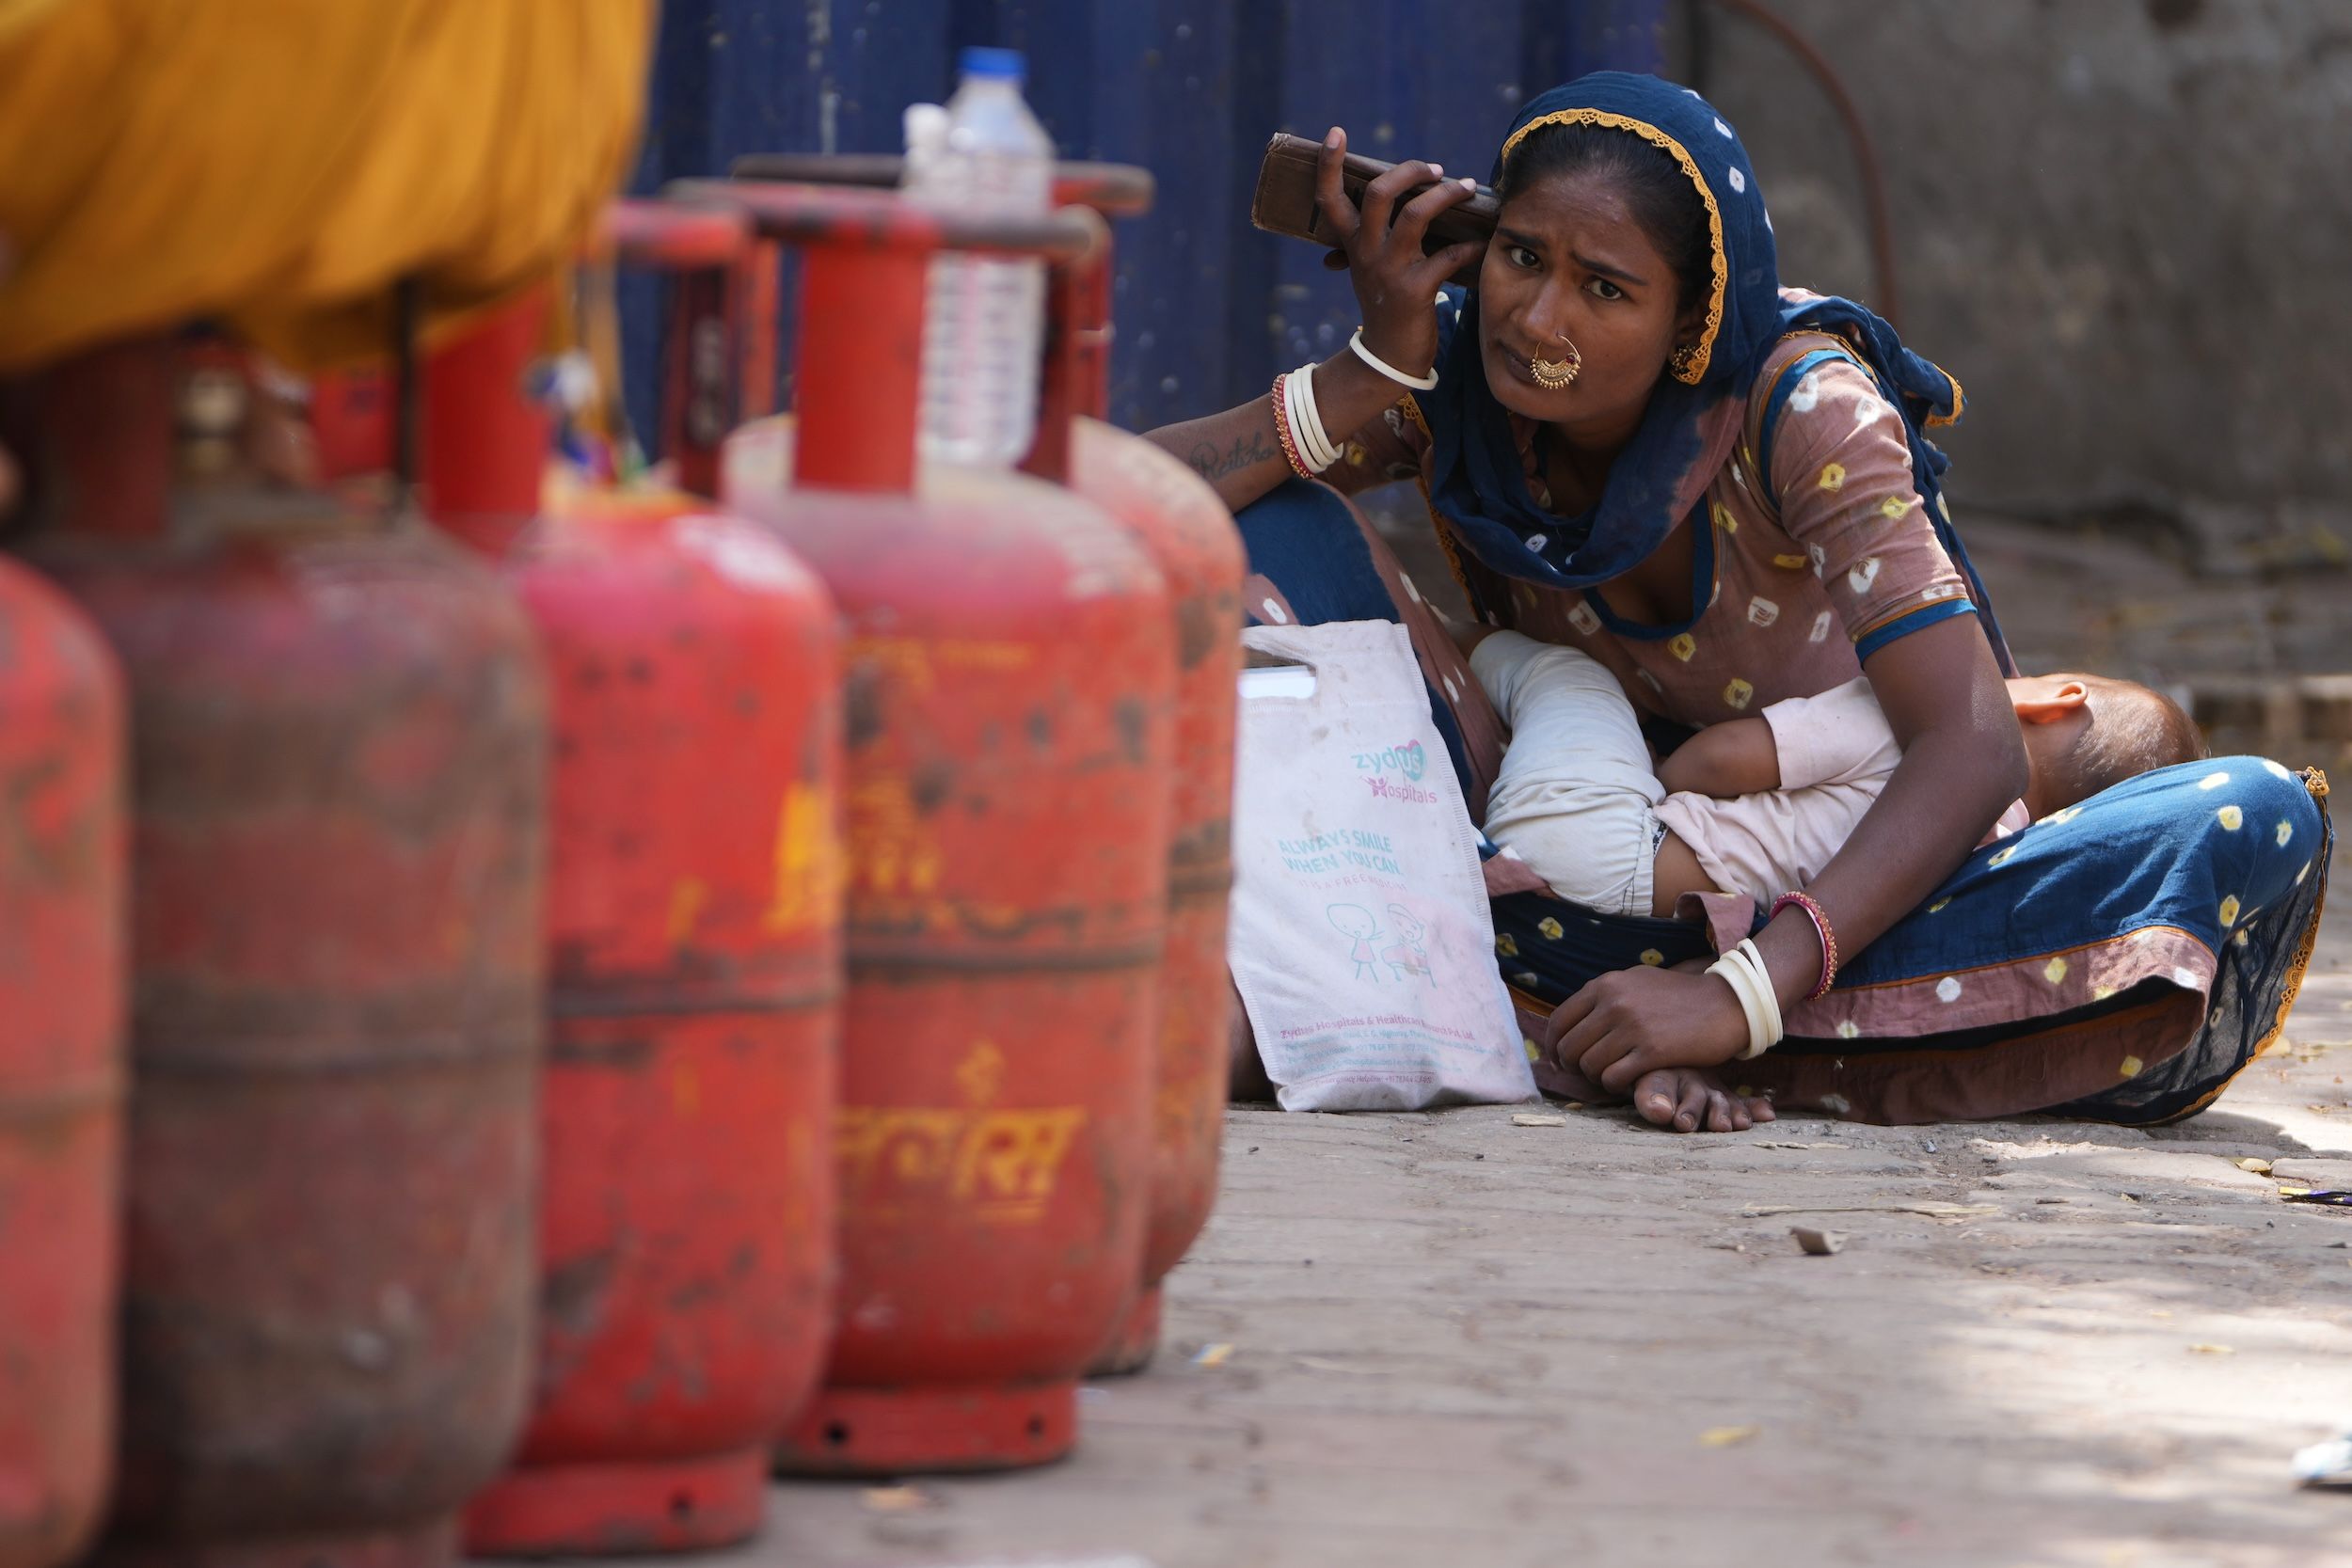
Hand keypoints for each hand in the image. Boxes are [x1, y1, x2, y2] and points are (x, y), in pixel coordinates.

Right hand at [1315, 128, 1485, 380]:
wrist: (1389, 356)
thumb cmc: (1386, 303)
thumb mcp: (1369, 268)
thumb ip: (1377, 236)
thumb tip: (1406, 199)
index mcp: (1351, 244)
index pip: (1329, 198)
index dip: (1330, 164)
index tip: (1336, 131)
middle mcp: (1366, 253)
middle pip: (1380, 194)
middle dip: (1410, 171)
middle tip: (1434, 168)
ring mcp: (1390, 271)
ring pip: (1416, 214)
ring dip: (1446, 195)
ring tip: (1466, 187)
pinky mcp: (1416, 290)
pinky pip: (1450, 255)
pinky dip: (1472, 246)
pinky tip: (1484, 243)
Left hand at [1544, 965, 1749, 1094]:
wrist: (1727, 1003)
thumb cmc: (1680, 997)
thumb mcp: (1636, 982)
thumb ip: (1604, 997)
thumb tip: (1571, 1020)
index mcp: (1605, 985)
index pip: (1559, 1022)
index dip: (1553, 1047)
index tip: (1559, 1061)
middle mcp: (1614, 1003)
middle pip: (1570, 1048)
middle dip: (1573, 1066)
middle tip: (1587, 1074)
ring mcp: (1632, 1027)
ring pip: (1589, 1066)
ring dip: (1596, 1078)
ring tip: (1612, 1076)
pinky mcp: (1652, 1051)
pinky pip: (1613, 1078)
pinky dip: (1615, 1086)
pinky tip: (1627, 1082)